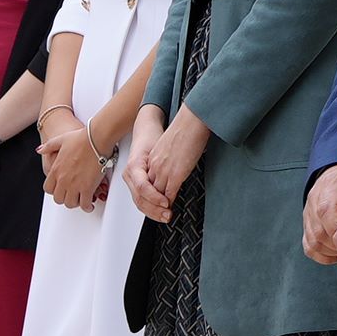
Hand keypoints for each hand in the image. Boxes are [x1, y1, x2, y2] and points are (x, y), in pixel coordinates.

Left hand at [39, 119, 105, 211]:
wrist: (96, 139)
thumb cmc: (82, 138)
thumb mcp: (61, 140)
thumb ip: (48, 146)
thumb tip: (40, 150)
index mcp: (56, 170)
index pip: (48, 189)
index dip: (55, 191)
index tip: (61, 190)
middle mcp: (63, 179)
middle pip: (59, 199)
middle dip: (66, 198)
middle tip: (72, 196)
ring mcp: (74, 185)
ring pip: (71, 204)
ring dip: (76, 203)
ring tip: (81, 200)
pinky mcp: (87, 188)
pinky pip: (85, 204)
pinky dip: (87, 207)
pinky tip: (90, 205)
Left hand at [123, 107, 208, 223]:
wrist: (190, 120)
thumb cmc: (184, 128)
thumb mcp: (170, 145)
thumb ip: (168, 156)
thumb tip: (173, 163)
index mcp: (151, 159)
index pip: (145, 183)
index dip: (149, 196)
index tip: (155, 203)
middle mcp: (154, 166)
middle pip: (146, 193)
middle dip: (151, 206)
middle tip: (159, 214)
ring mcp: (163, 171)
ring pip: (156, 196)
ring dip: (159, 208)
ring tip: (166, 215)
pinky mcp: (175, 174)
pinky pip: (168, 194)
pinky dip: (169, 202)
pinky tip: (172, 206)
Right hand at [301, 163, 336, 263]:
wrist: (334, 172)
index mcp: (326, 196)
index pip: (330, 222)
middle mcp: (312, 208)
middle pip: (321, 237)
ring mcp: (307, 218)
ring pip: (314, 245)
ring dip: (335, 254)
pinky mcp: (307, 227)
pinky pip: (309, 247)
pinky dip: (324, 256)